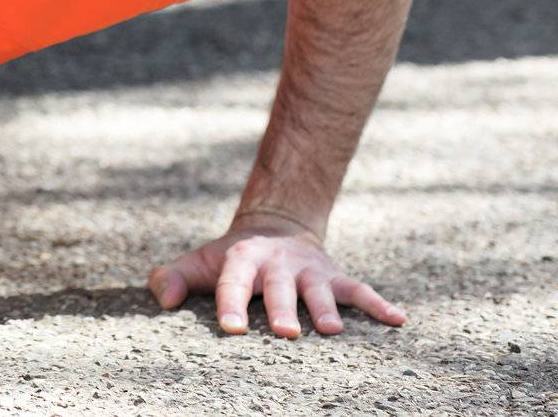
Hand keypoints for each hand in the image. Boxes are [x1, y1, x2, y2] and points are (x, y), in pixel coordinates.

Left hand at [147, 213, 406, 337]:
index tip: (232, 329)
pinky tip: (398, 320)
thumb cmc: (231, 259)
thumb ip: (174, 278)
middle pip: (279, 289)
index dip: (231, 304)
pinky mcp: (335, 276)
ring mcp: (309, 270)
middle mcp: (277, 264)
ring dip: (326, 308)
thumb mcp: (200, 263)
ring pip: (319, 289)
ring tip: (331, 330)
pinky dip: (379, 304)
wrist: (274, 227)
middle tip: (286, 333)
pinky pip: (360, 289)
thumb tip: (163, 300)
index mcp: (241, 260)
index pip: (232, 283)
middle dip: (283, 310)